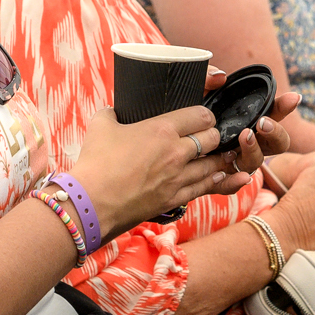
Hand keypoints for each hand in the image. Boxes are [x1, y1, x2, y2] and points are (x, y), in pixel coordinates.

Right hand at [69, 106, 251, 237]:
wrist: (90, 203)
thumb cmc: (95, 162)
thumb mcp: (101, 124)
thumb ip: (112, 112)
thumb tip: (114, 111)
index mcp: (162, 129)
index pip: (200, 115)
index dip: (205, 114)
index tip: (202, 116)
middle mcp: (176, 153)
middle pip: (211, 139)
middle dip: (213, 134)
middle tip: (210, 134)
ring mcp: (177, 178)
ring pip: (212, 165)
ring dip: (218, 158)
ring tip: (223, 154)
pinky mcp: (173, 199)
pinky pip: (204, 188)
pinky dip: (214, 180)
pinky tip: (218, 176)